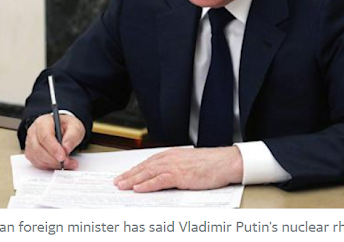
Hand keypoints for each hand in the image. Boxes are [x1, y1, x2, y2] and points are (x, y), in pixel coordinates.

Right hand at [24, 114, 84, 169]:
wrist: (63, 130)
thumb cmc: (67, 127)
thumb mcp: (75, 127)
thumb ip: (72, 136)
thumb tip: (66, 148)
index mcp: (43, 121)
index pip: (45, 136)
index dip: (54, 148)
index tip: (63, 157)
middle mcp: (33, 132)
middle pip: (39, 149)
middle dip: (54, 159)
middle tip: (67, 162)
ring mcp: (30, 143)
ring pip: (37, 158)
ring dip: (53, 164)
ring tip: (67, 163)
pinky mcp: (31, 153)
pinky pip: (37, 163)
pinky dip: (49, 166)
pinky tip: (59, 164)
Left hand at [114, 146, 242, 191]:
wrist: (225, 162)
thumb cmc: (212, 163)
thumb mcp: (189, 162)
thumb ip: (176, 166)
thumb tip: (164, 175)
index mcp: (172, 154)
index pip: (148, 162)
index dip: (135, 169)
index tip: (125, 175)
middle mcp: (171, 158)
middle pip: (144, 167)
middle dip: (129, 175)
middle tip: (117, 182)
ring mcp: (174, 166)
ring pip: (148, 173)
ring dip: (133, 180)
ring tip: (122, 186)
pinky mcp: (179, 175)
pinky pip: (159, 181)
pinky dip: (147, 184)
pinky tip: (138, 188)